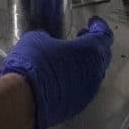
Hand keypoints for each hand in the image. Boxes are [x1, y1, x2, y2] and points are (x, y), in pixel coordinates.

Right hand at [0, 19, 114, 128]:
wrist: (25, 100)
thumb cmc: (34, 64)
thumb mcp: (37, 39)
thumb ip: (50, 38)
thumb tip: (48, 42)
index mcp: (90, 51)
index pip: (104, 35)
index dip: (99, 26)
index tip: (93, 22)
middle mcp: (95, 72)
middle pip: (103, 55)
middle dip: (94, 44)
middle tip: (82, 36)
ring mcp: (88, 91)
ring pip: (94, 73)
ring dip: (86, 63)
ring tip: (70, 57)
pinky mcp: (78, 106)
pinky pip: (83, 88)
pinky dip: (77, 79)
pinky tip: (62, 76)